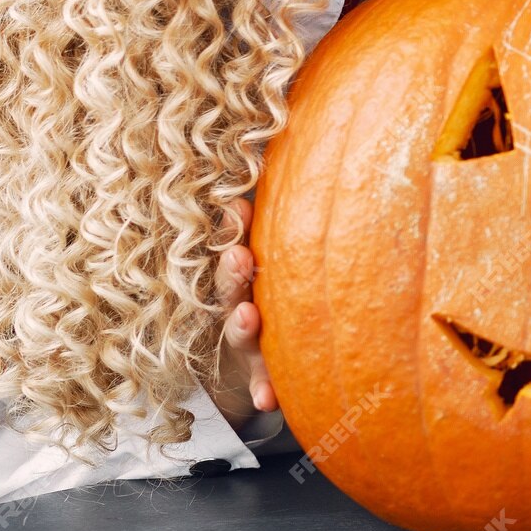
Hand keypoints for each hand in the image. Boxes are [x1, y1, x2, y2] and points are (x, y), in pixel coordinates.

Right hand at [210, 197, 276, 432]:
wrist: (265, 355)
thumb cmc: (280, 284)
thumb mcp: (273, 251)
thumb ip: (269, 210)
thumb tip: (298, 130)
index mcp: (247, 272)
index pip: (235, 246)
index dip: (234, 227)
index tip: (239, 206)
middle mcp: (241, 304)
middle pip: (231, 287)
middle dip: (233, 272)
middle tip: (239, 255)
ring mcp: (248, 343)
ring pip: (242, 334)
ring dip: (243, 327)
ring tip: (250, 318)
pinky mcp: (259, 377)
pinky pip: (262, 386)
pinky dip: (263, 392)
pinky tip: (271, 400)